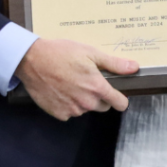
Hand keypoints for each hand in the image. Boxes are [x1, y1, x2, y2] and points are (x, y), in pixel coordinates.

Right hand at [16, 37, 138, 120]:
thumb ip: (114, 63)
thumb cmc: (62, 53)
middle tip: (87, 80)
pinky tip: (60, 90)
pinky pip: (70, 112)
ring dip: (82, 100)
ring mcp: (72, 110)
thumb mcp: (90, 53)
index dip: (120, 99)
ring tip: (70, 82)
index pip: (119, 103)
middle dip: (99, 96)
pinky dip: (68, 104)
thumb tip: (134, 67)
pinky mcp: (58, 114)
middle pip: (102, 106)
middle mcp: (86, 102)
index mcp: (97, 87)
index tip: (117, 94)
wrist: (32, 60)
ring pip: (85, 109)